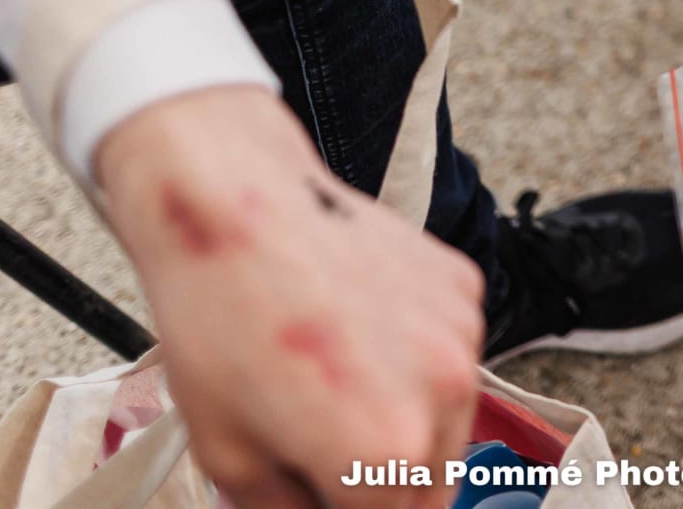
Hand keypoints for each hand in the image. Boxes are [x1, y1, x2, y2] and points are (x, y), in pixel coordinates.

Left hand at [95, 87, 485, 507]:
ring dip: (408, 428)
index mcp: (384, 453)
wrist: (234, 204)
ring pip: (450, 423)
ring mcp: (461, 335)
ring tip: (338, 388)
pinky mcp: (463, 289)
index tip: (322, 495)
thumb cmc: (219, 321)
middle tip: (326, 461)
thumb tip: (314, 508)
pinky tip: (358, 334)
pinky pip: (450, 356)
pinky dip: (417, 363)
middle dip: (384, 491)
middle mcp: (442, 396)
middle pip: (433, 491)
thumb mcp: (228, 456)